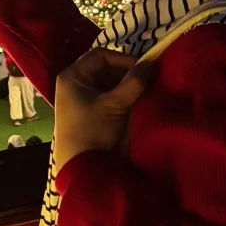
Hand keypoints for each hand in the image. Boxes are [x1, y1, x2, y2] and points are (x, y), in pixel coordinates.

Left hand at [51, 49, 146, 173]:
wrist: (83, 170)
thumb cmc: (93, 132)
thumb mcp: (115, 106)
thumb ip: (134, 82)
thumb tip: (152, 62)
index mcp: (72, 76)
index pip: (100, 55)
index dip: (123, 59)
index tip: (144, 69)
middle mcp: (75, 83)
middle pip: (104, 68)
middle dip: (126, 73)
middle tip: (148, 80)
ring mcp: (82, 98)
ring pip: (108, 82)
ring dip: (126, 85)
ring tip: (145, 90)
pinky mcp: (91, 111)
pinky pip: (108, 96)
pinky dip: (123, 96)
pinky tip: (138, 100)